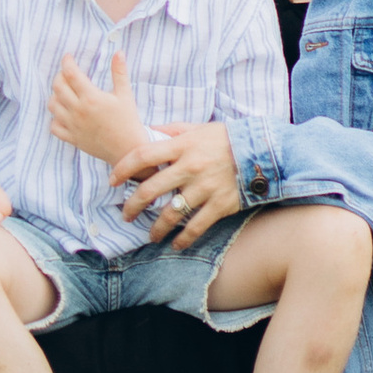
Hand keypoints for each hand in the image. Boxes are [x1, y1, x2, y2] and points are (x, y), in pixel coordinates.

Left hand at [46, 49, 161, 171]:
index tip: (68, 57)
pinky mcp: (72, 138)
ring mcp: (73, 126)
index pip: (70, 74)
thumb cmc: (128, 121)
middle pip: (57, 87)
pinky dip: (55, 118)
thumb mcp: (125, 94)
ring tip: (65, 92)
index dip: (67, 62)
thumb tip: (118, 52)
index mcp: (91, 97)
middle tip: (67, 73)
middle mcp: (78, 110)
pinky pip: (54, 126)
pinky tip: (64, 113)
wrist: (128, 150)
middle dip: (59, 76)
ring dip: (56, 95)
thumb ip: (119, 72)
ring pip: (52, 105)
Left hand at [107, 119, 241, 245]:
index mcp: (182, 146)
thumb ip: (172, 130)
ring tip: (150, 235)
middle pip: (150, 189)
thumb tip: (149, 131)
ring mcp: (204, 188)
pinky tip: (175, 245)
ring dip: (156, 228)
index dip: (123, 168)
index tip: (112, 180)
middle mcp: (190, 167)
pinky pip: (195, 227)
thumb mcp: (197, 128)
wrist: (260, 152)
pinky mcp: (219, 205)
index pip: (143, 155)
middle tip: (126, 215)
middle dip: (132, 205)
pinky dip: (183, 239)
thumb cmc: (225, 139)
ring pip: (170, 214)